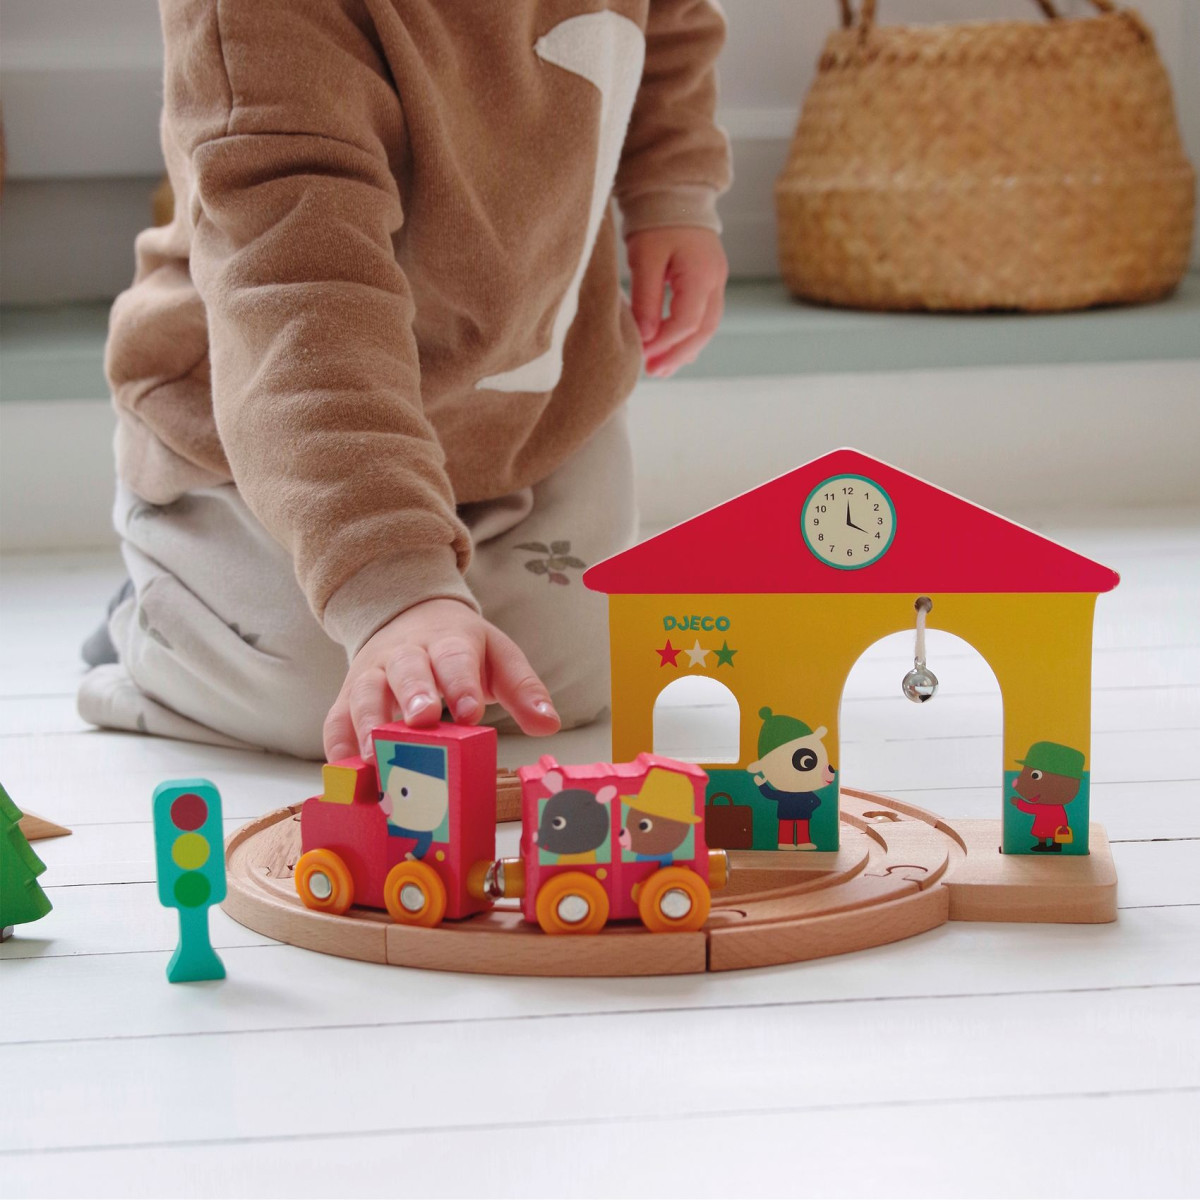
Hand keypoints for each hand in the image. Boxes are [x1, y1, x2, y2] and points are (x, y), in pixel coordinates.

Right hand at [323, 598, 560, 760]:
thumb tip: (548, 723)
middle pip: (406, 670)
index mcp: (449, 642)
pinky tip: (346, 771)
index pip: (455, 658)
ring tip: (376, 757)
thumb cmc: (460, 648)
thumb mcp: (498, 656)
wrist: (409, 617)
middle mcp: (405, 655)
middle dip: (413, 695)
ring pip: (364, 693)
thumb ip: (523, 689)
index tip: (472, 710)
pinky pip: (336, 719)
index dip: (462, 683)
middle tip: (422, 722)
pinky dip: (338, 745)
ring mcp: (372, 674)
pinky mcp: (347, 697)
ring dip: (369, 723)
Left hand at [627, 226, 727, 377]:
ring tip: (662, 369)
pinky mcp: (709, 282)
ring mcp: (716, 282)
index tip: (641, 353)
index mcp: (701, 275)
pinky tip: (674, 352)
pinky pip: (704, 317)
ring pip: (707, 327)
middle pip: (702, 331)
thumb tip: (646, 335)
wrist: (675, 193)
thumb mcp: (645, 258)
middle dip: (677, 354)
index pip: (686, 322)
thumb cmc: (657, 221)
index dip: (664, 343)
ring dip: (684, 350)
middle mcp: (716, 281)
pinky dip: (689, 338)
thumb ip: (646, 298)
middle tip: (653, 372)